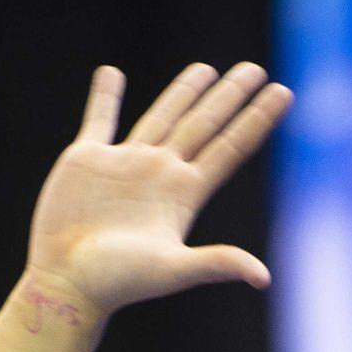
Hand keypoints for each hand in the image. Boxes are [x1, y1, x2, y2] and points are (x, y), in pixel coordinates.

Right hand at [25, 62, 293, 316]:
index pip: (230, 147)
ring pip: (162, 116)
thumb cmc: (119, 282)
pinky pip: (99, 119)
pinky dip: (104, 97)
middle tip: (254, 68)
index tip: (282, 92)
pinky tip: (111, 73)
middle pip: (204, 124)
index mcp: (184, 192)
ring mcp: (125, 164)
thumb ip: (216, 264)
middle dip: (229, 96)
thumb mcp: (172, 270)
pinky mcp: (87, 161)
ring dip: (183, 92)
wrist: (68, 283)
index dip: (257, 119)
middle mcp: (160, 173)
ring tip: (205, 69)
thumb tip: (263, 277)